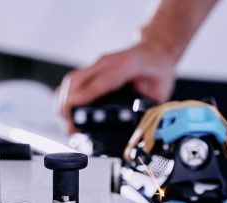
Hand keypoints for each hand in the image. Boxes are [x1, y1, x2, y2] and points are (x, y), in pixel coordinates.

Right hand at [57, 42, 176, 124]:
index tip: (75, 106)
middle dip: (69, 104)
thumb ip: (151, 108)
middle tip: (71, 125)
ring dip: (64, 101)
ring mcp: (98, 64)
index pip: (103, 81)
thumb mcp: (162, 89)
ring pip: (72, 80)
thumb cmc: (157, 68)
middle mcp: (108, 62)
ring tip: (67, 121)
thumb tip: (142, 129)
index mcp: (127, 65)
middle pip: (78, 80)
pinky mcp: (92, 70)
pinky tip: (66, 110)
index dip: (87, 94)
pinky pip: (73, 81)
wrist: (155, 50)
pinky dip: (66, 96)